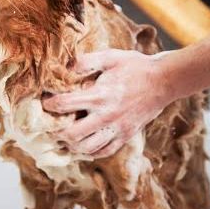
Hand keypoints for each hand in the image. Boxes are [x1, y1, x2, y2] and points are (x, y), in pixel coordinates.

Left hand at [42, 49, 174, 157]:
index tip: (45, 102)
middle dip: (57, 132)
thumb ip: (87, 61)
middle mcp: (107, 115)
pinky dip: (91, 151)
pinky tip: (84, 145)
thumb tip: (66, 66)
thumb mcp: (111, 57)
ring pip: (88, 148)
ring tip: (65, 138)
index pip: (66, 104)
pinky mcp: (126, 135)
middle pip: (73, 135)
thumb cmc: (135, 66)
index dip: (51, 104)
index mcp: (100, 94)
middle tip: (51, 127)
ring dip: (72, 145)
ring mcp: (117, 128)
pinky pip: (105, 151)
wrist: (164, 81)